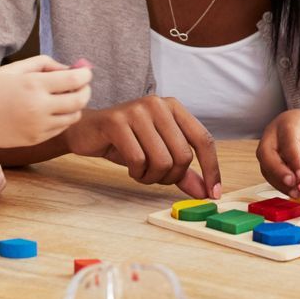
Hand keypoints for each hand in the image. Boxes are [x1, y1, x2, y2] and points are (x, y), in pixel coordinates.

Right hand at [0, 55, 91, 148]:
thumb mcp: (14, 68)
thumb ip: (45, 63)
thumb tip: (70, 67)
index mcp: (34, 85)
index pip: (76, 79)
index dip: (86, 74)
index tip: (84, 71)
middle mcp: (39, 108)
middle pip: (81, 99)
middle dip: (85, 89)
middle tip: (81, 84)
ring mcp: (38, 126)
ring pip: (74, 116)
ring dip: (76, 105)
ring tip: (64, 97)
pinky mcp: (36, 139)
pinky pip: (61, 128)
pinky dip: (63, 118)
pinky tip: (52, 110)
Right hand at [62, 96, 221, 199]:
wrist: (86, 132)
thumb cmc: (125, 142)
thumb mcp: (158, 155)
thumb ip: (183, 172)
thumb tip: (205, 193)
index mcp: (174, 107)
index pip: (204, 140)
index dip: (212, 169)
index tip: (213, 194)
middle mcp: (158, 104)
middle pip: (183, 155)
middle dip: (172, 177)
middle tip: (157, 178)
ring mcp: (137, 110)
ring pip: (162, 160)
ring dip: (152, 177)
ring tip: (142, 173)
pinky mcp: (116, 121)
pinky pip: (138, 160)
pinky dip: (137, 173)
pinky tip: (132, 169)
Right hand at [258, 108, 299, 190]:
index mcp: (289, 121)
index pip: (287, 141)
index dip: (294, 160)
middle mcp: (273, 132)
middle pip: (266, 153)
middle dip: (278, 172)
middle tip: (294, 184)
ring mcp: (269, 146)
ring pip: (266, 166)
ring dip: (281, 182)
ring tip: (299, 192)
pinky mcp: (270, 160)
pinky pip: (271, 174)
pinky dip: (281, 185)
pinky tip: (295, 191)